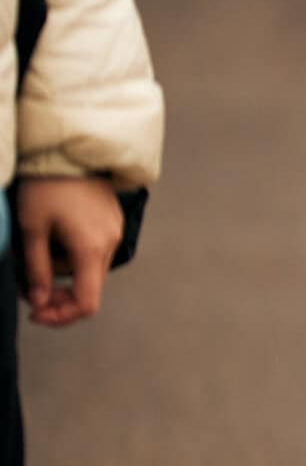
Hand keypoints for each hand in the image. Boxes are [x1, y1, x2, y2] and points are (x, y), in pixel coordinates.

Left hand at [15, 177, 124, 327]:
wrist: (67, 148)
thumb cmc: (47, 185)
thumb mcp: (32, 229)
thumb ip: (37, 270)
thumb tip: (39, 301)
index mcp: (91, 249)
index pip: (86, 303)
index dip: (61, 316)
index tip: (37, 313)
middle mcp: (110, 242)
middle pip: (89, 289)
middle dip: (60, 297)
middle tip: (31, 290)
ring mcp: (114, 230)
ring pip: (91, 271)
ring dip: (66, 276)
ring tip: (39, 258)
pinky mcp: (112, 220)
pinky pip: (96, 251)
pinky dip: (76, 258)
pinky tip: (57, 242)